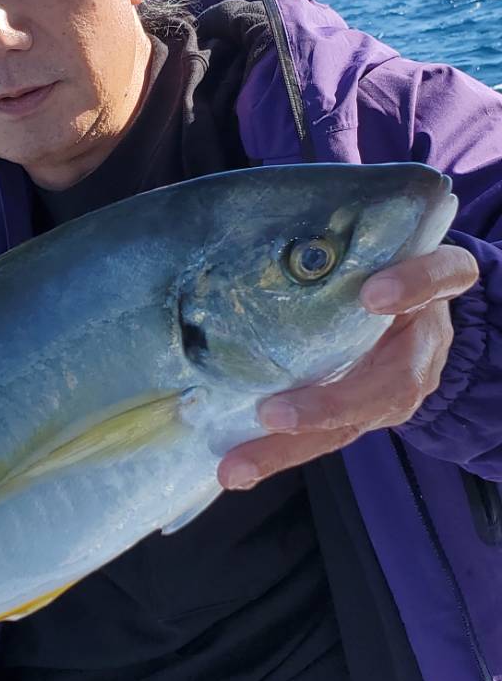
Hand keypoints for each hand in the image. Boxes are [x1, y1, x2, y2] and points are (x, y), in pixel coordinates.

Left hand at [218, 244, 479, 489]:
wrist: (412, 301)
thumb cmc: (381, 259)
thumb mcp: (377, 239)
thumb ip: (345, 235)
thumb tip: (271, 211)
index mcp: (433, 286)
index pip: (442, 276)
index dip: (415, 287)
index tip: (374, 295)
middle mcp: (424, 344)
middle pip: (391, 383)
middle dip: (331, 404)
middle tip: (274, 414)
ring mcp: (398, 387)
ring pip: (352, 425)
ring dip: (292, 447)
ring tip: (240, 466)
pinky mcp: (369, 414)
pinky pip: (326, 439)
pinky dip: (281, 453)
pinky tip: (238, 469)